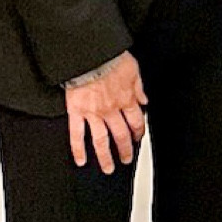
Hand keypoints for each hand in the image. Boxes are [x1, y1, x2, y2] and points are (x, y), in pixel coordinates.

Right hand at [65, 52, 146, 172]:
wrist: (88, 54)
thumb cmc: (109, 58)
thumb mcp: (133, 69)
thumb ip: (139, 87)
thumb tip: (144, 99)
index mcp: (126, 99)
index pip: (136, 122)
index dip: (138, 132)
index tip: (138, 137)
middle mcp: (111, 110)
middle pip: (121, 136)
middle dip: (125, 150)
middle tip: (126, 159)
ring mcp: (93, 113)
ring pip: (101, 141)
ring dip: (106, 157)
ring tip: (108, 168)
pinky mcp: (76, 112)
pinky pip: (77, 134)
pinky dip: (78, 149)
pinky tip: (81, 160)